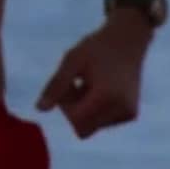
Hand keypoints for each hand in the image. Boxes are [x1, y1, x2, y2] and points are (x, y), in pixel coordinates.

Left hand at [36, 12, 152, 138]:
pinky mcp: (130, 114)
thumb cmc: (96, 47)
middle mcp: (122, 110)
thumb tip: (39, 109)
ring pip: (92, 126)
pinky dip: (94, 109)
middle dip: (73, 110)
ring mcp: (128, 114)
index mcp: (107, 97)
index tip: (67, 84)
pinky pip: (102, 121)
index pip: (77, 120)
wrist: (127, 40)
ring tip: (87, 83)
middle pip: (83, 127)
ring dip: (83, 109)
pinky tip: (97, 88)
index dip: (65, 106)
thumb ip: (56, 86)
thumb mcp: (71, 61)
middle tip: (75, 83)